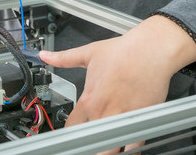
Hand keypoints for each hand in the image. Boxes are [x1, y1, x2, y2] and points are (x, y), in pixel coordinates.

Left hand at [39, 16, 195, 153]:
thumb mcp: (88, 53)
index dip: (71, 133)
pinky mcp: (141, 119)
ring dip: (107, 150)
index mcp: (89, 100)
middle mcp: (104, 112)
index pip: (72, 127)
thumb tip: (45, 55)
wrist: (150, 50)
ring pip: (110, 147)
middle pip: (90, 141)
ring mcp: (122, 117)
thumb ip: (64, 58)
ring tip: (106, 148)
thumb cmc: (123, 52)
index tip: (74, 135)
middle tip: (90, 144)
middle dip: (89, 145)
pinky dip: (129, 150)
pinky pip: (134, 146)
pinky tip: (127, 148)